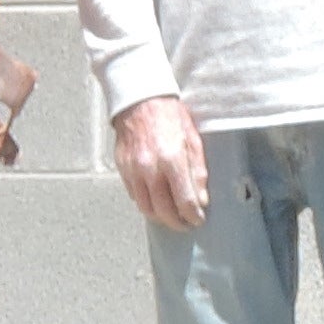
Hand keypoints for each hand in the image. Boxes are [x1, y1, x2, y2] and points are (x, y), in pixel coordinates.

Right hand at [111, 95, 209, 232]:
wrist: (140, 100)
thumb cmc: (170, 115)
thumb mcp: (193, 139)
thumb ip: (198, 171)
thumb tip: (201, 198)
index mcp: (172, 160)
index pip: (184, 201)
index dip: (193, 216)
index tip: (198, 219)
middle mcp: (150, 169)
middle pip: (164, 211)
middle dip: (177, 222)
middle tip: (186, 223)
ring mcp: (133, 171)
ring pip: (146, 208)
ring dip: (160, 217)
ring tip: (171, 216)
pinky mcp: (122, 169)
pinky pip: (134, 195)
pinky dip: (146, 203)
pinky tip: (156, 200)